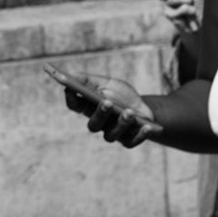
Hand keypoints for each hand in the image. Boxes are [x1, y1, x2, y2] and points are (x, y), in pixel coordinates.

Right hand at [46, 66, 160, 147]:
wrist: (140, 106)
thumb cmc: (120, 94)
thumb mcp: (106, 82)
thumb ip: (89, 80)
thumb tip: (71, 75)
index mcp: (88, 108)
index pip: (74, 105)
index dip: (71, 99)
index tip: (71, 89)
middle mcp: (98, 123)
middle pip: (93, 124)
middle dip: (100, 113)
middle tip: (107, 102)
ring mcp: (113, 133)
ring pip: (112, 135)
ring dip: (121, 123)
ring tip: (130, 112)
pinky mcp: (128, 140)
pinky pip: (131, 141)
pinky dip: (140, 135)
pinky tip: (146, 127)